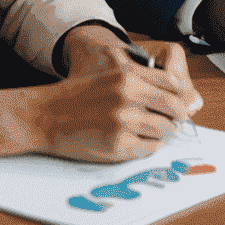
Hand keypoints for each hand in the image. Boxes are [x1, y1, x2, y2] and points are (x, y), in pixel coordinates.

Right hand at [0, 30, 200, 162]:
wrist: (45, 116)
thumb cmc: (77, 96)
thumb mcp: (110, 75)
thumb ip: (141, 81)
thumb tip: (177, 95)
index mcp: (129, 75)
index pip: (173, 83)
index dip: (179, 95)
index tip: (178, 103)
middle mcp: (129, 95)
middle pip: (174, 107)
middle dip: (178, 117)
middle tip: (174, 123)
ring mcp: (123, 122)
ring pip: (164, 130)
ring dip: (165, 134)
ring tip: (158, 135)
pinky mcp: (117, 145)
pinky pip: (148, 149)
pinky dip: (150, 148)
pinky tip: (142, 144)